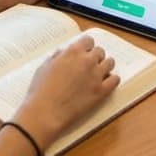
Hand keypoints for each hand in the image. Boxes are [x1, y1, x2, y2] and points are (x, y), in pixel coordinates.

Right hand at [14, 34, 119, 151]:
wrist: (44, 114)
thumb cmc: (40, 91)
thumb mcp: (45, 66)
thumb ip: (57, 56)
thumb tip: (64, 52)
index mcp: (73, 52)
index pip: (88, 40)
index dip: (86, 47)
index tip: (84, 53)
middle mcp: (87, 60)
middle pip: (100, 51)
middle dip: (95, 57)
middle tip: (89, 66)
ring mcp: (96, 75)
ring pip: (110, 63)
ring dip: (104, 66)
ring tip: (98, 74)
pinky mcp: (101, 91)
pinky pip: (115, 80)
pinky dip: (112, 80)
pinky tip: (106, 84)